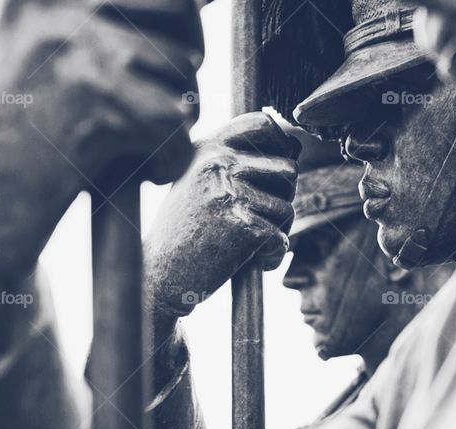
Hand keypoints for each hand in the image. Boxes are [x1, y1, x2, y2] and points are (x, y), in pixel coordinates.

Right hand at [0, 0, 203, 273]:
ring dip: (174, 119)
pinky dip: (170, 160)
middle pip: (183, 18)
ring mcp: (79, 55)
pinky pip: (176, 126)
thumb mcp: (41, 44)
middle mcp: (60, 5)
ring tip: (136, 143)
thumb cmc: (16, 127)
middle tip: (152, 105)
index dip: (180, 21)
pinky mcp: (98, 111)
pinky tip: (143, 173)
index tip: (156, 62)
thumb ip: (109, 14)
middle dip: (183, 69)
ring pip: (184, 74)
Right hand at [144, 112, 300, 336]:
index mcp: (207, 148)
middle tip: (257, 220)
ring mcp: (230, 192)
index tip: (273, 173)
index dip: (280, 146)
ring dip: (277, 230)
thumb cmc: (183, 233)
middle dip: (282, 198)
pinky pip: (281, 237)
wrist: (159, 276)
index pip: (261, 124)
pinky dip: (272, 255)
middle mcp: (217, 163)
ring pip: (287, 206)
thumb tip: (296, 148)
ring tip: (248, 243)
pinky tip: (248, 262)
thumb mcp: (200, 184)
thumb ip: (238, 162)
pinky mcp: (243, 225)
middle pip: (287, 168)